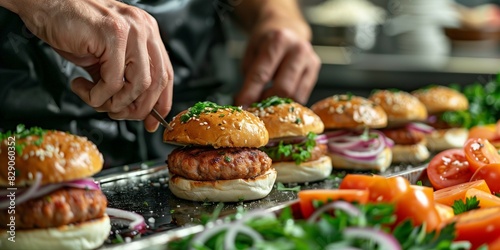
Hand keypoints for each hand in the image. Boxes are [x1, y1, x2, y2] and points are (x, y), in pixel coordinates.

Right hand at [9, 0, 172, 131]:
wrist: (45, 6)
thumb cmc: (73, 30)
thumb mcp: (106, 58)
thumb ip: (123, 79)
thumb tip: (134, 110)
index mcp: (148, 34)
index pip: (166, 74)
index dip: (160, 102)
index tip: (150, 122)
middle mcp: (144, 30)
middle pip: (156, 83)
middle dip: (136, 108)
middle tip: (114, 113)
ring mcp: (130, 30)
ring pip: (137, 85)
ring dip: (115, 103)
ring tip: (94, 99)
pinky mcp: (112, 35)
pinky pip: (113, 81)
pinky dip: (97, 94)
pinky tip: (81, 86)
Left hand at [234, 13, 319, 106]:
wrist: (287, 27)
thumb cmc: (267, 42)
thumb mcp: (251, 53)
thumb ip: (249, 78)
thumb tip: (244, 103)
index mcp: (278, 40)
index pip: (262, 74)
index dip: (250, 93)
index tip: (242, 106)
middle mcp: (298, 49)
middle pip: (283, 88)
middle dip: (266, 101)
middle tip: (254, 106)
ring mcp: (310, 60)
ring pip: (295, 95)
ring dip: (278, 104)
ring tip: (266, 101)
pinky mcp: (315, 70)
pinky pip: (302, 95)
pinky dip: (289, 102)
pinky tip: (279, 98)